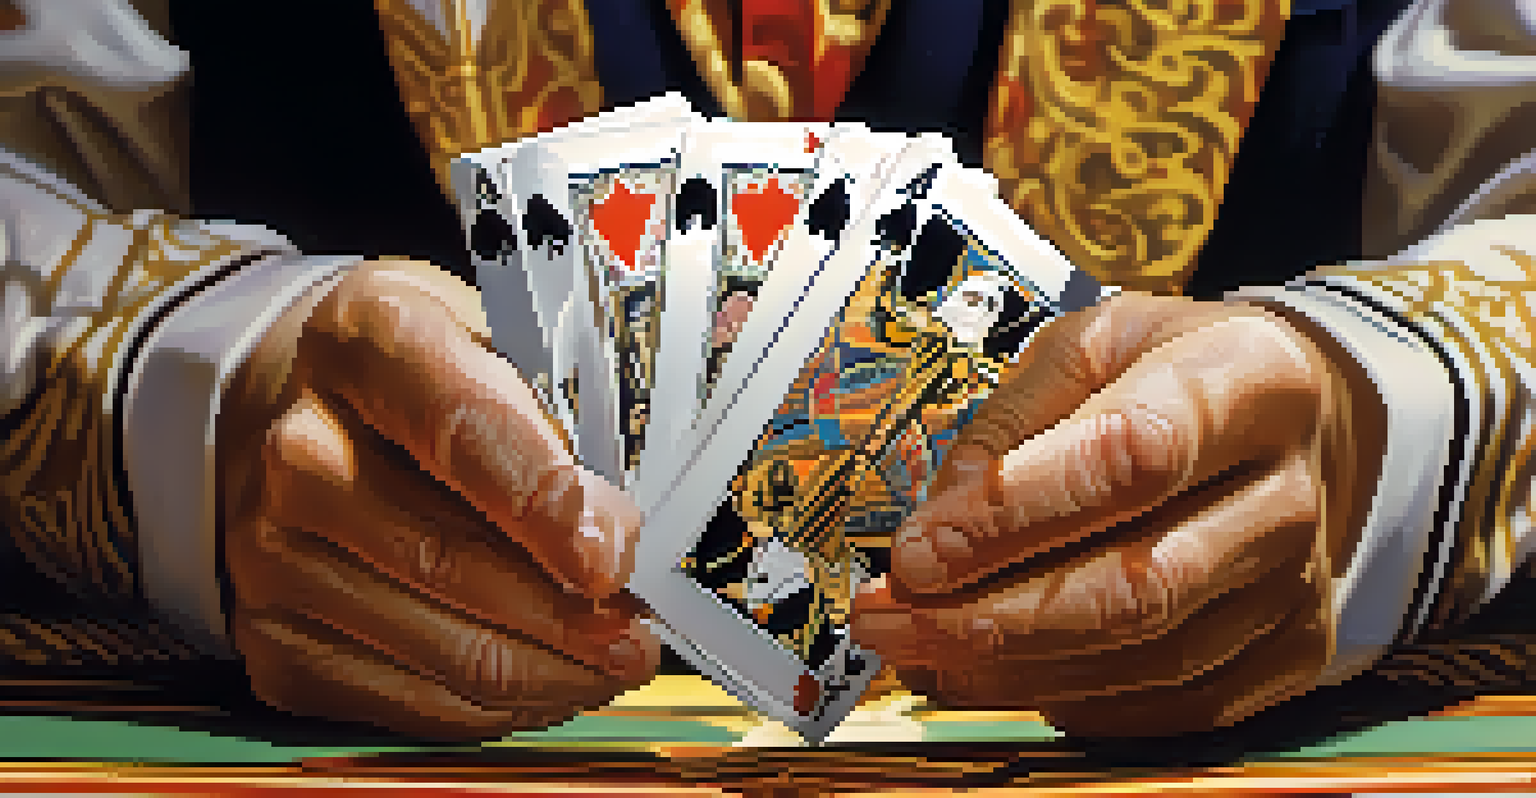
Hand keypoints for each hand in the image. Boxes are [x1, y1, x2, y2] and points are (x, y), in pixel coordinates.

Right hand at [217, 259, 657, 739]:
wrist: (305, 410)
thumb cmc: (432, 375)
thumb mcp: (497, 339)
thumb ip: (560, 414)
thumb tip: (624, 528)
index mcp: (366, 339)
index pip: (462, 427)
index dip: (544, 503)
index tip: (611, 557)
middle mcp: (300, 446)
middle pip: (449, 558)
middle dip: (568, 614)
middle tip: (640, 633)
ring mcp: (269, 549)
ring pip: (439, 645)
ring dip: (546, 671)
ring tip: (609, 662)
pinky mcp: (272, 637)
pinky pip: (404, 701)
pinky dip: (491, 705)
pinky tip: (543, 680)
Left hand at [852, 292, 1385, 737]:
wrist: (1301, 422)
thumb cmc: (1173, 372)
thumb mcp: (1091, 345)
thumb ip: (1009, 420)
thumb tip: (937, 524)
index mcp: (1246, 379)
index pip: (1128, 457)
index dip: (1013, 514)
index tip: (917, 553)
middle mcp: (1288, 490)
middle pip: (1136, 582)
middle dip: (989, 614)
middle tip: (887, 616)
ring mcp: (1299, 582)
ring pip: (1145, 655)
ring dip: (1010, 666)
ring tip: (916, 647)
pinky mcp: (1293, 651)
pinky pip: (1169, 701)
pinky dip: (1067, 697)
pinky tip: (992, 675)